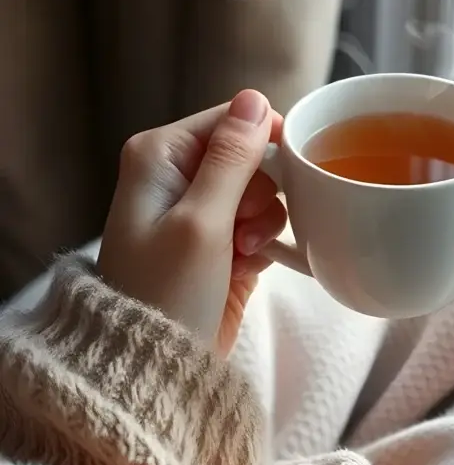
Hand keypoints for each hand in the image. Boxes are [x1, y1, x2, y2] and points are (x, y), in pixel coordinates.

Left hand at [97, 90, 287, 355]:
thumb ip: (232, 158)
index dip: (266, 142)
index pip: (231, 119)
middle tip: (241, 230)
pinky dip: (261, 243)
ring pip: (262, 191)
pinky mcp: (219, 243)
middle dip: (260, 192)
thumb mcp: (201, 221)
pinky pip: (260, 223)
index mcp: (160, 155)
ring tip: (241, 254)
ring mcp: (198, 211)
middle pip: (251, 155)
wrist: (153, 367)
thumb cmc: (166, 293)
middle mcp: (176, 176)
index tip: (287, 174)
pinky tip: (244, 266)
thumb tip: (255, 97)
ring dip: (263, 222)